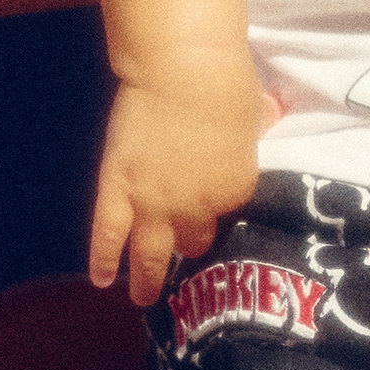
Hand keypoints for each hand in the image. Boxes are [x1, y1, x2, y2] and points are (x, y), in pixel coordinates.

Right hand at [89, 58, 266, 304]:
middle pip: (195, 241)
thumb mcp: (255, 114)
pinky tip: (101, 280)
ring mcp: (153, 203)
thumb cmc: (228, 85)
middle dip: (191, 245)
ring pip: (149, 254)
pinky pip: (108, 235)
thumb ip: (256, 129)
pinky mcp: (118, 189)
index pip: (230, 217)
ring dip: (147, 280)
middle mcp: (195, 208)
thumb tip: (268, 116)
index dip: (221, 213)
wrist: (183, 70)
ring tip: (144, 299)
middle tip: (183, 255)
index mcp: (236, 190)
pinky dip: (102, 259)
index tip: (215, 212)